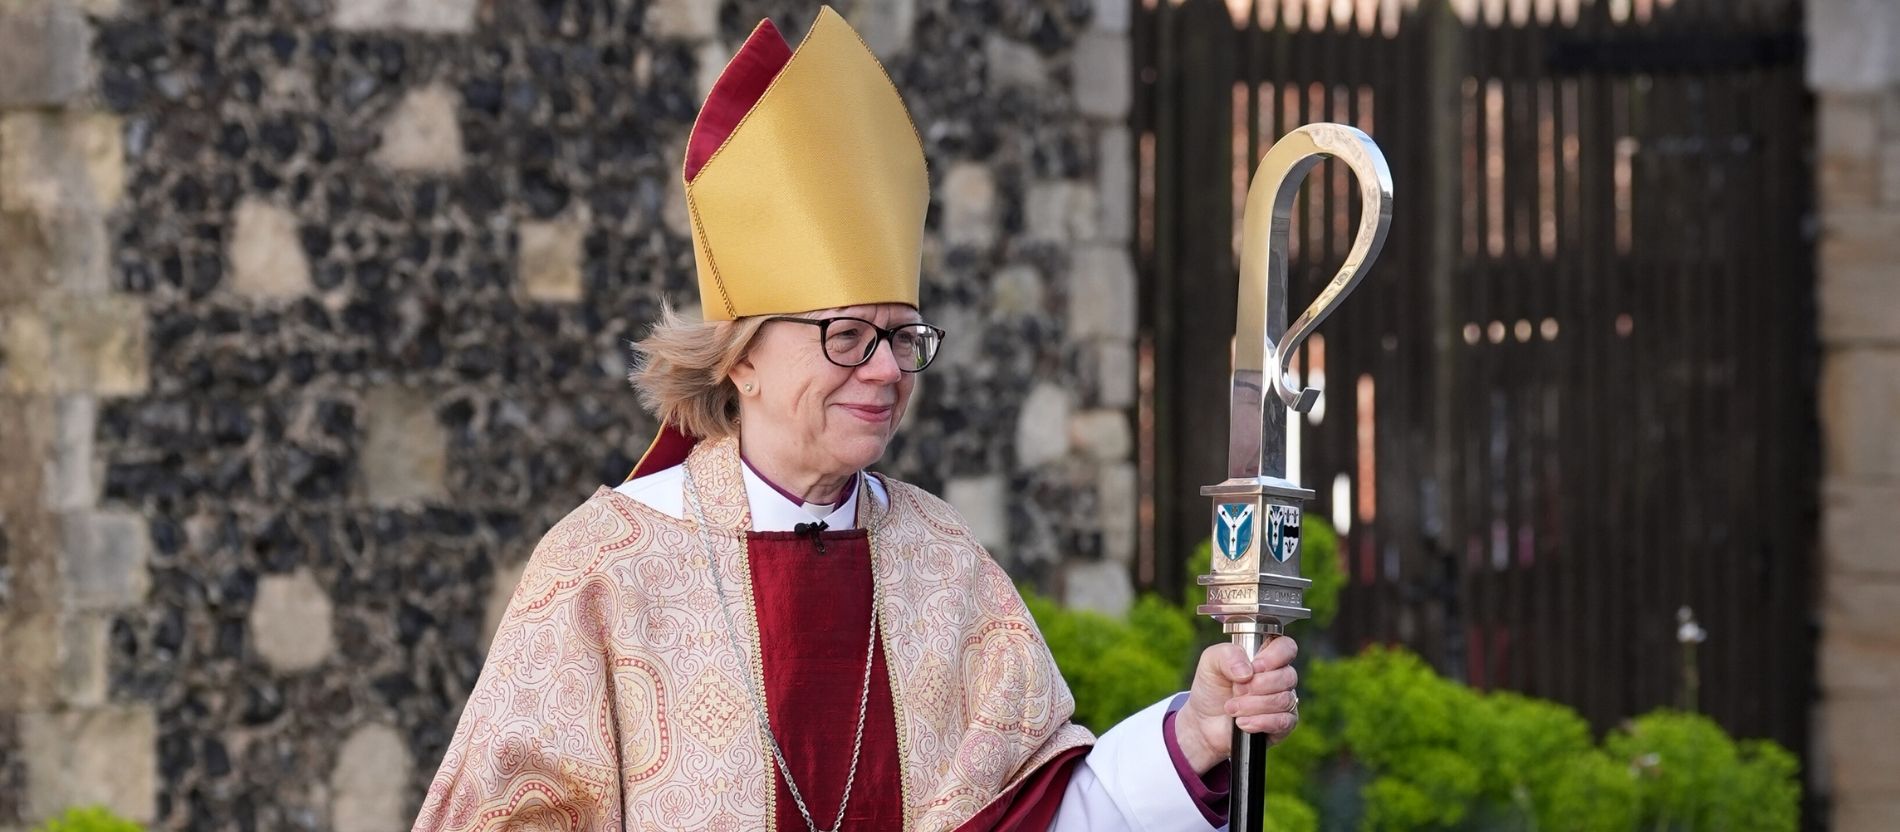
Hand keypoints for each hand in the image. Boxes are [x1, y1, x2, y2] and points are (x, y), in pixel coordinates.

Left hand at [1172, 637, 1299, 773]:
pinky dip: (1260, 722)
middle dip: (1257, 685)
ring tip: (1232, 708)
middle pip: (1288, 676)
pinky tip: (1242, 722)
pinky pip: (1284, 721)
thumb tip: (1248, 671)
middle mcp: (1279, 677)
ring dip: (1253, 705)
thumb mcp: (1211, 662)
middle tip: (1236, 690)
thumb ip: (1227, 655)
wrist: (1204, 721)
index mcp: (1266, 656)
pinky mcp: (1282, 724)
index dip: (1274, 656)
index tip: (1254, 667)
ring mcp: (1283, 701)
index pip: (1287, 647)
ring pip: (1284, 700)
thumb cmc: (1212, 687)